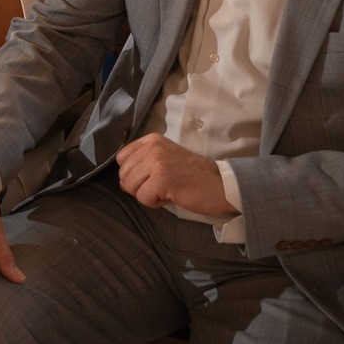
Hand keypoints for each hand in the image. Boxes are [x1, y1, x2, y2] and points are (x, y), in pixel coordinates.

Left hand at [115, 133, 235, 217]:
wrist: (221, 184)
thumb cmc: (193, 175)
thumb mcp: (165, 159)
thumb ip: (143, 164)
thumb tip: (122, 182)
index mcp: (151, 140)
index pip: (122, 158)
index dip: (132, 173)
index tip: (151, 177)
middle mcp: (152, 147)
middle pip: (124, 174)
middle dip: (139, 186)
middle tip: (161, 186)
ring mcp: (157, 162)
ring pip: (130, 186)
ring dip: (147, 194)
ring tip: (167, 190)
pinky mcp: (162, 179)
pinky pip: (143, 197)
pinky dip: (155, 203)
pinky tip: (171, 196)